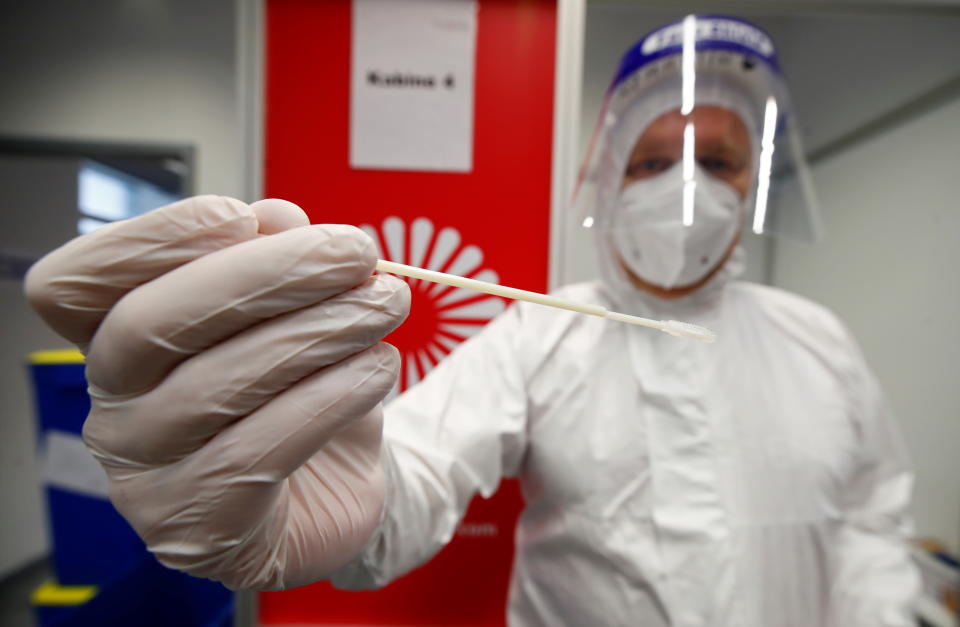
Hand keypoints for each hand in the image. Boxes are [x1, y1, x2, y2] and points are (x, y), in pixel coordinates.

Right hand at [25, 195, 408, 588]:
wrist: (337, 484)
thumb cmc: (300, 387)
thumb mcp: (295, 312)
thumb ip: (276, 262)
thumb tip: (276, 218)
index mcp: (114, 341)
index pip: (77, 282)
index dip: (149, 240)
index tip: (241, 216)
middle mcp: (113, 408)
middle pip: (149, 323)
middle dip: (265, 275)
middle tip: (356, 251)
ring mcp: (145, 477)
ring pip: (215, 385)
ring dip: (318, 331)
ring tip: (386, 304)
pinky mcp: (199, 529)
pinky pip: (258, 452)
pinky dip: (330, 397)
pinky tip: (378, 368)